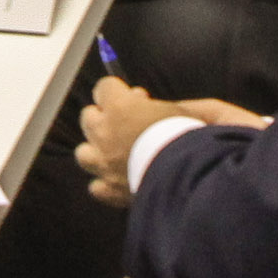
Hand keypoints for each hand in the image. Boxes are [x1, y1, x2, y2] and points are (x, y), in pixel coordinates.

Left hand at [79, 78, 267, 198]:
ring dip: (96, 150)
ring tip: (114, 152)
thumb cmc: (190, 138)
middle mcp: (104, 133)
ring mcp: (104, 163)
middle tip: (125, 122)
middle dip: (104, 117)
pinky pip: (96, 186)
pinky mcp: (110, 190)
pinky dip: (105, 184)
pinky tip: (118, 181)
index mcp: (120, 108)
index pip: (104, 87)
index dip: (118, 91)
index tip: (132, 96)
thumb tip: (140, 100)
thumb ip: (154, 105)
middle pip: (88, 116)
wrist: (193, 175)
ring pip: (83, 153)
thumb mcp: (179, 110)